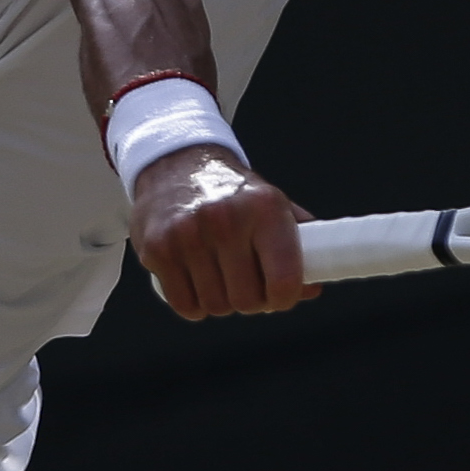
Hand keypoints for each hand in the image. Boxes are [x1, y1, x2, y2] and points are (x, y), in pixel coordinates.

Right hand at [131, 148, 319, 320]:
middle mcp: (226, 220)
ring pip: (215, 306)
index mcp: (264, 209)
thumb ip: (297, 245)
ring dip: (220, 301)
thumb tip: (311, 288)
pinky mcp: (158, 250)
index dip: (284, 298)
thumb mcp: (272, 205)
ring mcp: (187, 235)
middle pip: (247, 301)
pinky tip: (196, 281)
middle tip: (246, 283)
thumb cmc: (230, 192)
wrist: (176, 164)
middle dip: (250, 300)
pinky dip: (193, 303)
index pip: (284, 281)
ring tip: (219, 276)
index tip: (279, 295)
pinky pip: (184, 305)